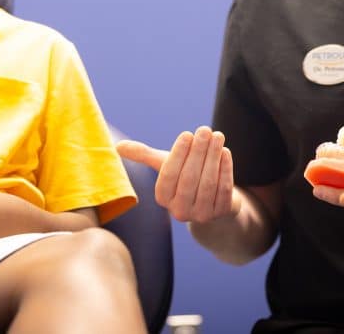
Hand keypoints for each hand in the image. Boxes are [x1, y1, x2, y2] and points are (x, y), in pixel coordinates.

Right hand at [116, 126, 239, 223]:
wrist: (212, 201)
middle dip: (198, 152)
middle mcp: (180, 211)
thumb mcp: (165, 166)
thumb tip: (117, 146)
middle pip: (189, 179)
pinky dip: (226, 169)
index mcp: (162, 198)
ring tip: (218, 136)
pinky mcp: (222, 213)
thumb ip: (144, 156)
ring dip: (213, 157)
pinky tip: (225, 152)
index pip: (168, 176)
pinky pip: (224, 189)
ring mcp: (202, 215)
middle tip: (205, 129)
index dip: (178, 154)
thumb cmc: (185, 178)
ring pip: (207, 183)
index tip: (187, 134)